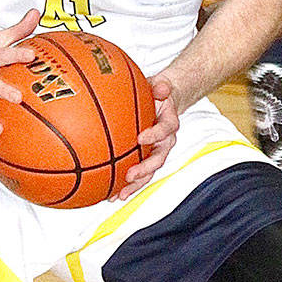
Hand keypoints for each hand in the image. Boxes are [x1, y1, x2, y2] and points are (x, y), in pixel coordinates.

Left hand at [116, 77, 178, 198]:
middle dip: (145, 169)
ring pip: (149, 172)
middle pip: (159, 158)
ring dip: (135, 184)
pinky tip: (112, 194)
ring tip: (120, 194)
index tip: (141, 138)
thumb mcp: (158, 86)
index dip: (155, 135)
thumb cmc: (157, 95)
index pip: (166, 129)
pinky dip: (127, 185)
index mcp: (169, 123)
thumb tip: (162, 87)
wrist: (164, 103)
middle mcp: (165, 141)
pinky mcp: (147, 159)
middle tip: (130, 175)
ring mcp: (157, 152)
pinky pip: (139, 174)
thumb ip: (160, 86)